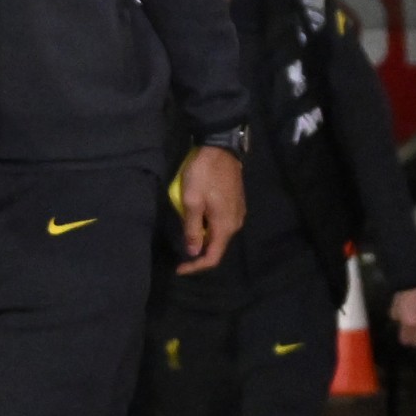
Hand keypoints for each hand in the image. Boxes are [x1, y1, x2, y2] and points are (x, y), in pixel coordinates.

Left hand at [173, 145, 245, 272]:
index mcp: (225, 226)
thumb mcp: (192, 201)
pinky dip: (208, 229)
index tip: (178, 268)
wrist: (220, 148)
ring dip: (202, 240)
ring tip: (185, 238)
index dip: (195, 266)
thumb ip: (192, 228)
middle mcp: (235, 224)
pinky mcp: (235, 204)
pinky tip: (197, 223)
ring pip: (219, 236)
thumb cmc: (204, 174)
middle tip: (178, 253)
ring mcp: (237, 213)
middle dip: (198, 254)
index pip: (212, 257)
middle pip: (217, 248)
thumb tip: (193, 252)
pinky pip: (221, 225)